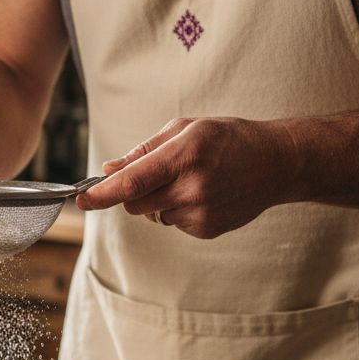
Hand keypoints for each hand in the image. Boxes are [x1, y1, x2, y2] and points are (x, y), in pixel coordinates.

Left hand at [75, 117, 299, 238]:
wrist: (276, 163)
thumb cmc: (228, 139)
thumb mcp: (186, 129)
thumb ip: (144, 150)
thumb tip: (109, 170)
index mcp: (185, 155)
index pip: (132, 182)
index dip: (102, 194)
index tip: (82, 200)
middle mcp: (192, 187)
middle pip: (135, 204)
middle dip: (134, 193)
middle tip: (157, 174)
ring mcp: (201, 213)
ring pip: (153, 215)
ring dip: (160, 200)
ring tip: (193, 180)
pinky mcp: (207, 230)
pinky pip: (173, 223)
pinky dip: (179, 210)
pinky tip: (205, 194)